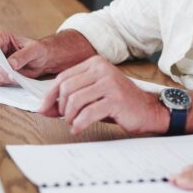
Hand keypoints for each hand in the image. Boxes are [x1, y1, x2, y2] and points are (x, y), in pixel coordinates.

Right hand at [0, 28, 47, 84]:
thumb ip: (22, 56)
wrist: (43, 61)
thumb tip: (12, 64)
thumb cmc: (38, 50)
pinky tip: (12, 81)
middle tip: (12, 75)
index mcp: (1, 36)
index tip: (5, 64)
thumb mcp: (34, 50)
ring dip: (2, 78)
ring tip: (15, 79)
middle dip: (0, 70)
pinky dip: (2, 83)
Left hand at [39, 55, 168, 135]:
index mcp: (95, 63)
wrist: (148, 111)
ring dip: (70, 117)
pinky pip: (88, 113)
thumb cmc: (119, 104)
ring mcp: (109, 83)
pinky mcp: (115, 100)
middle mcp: (102, 69)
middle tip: (64, 118)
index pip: (63, 77)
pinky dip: (79, 124)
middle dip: (60, 107)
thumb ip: (70, 98)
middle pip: (67, 88)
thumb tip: (44, 108)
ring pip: (75, 100)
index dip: (50, 95)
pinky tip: (78, 128)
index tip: (44, 108)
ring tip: (73, 123)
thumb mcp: (93, 96)